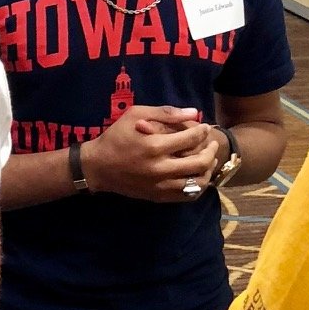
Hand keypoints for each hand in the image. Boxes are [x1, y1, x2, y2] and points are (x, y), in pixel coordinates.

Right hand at [81, 105, 221, 201]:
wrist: (97, 167)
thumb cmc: (116, 137)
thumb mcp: (135, 115)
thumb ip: (165, 112)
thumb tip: (194, 113)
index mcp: (155, 147)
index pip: (192, 139)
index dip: (203, 131)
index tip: (204, 127)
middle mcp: (160, 169)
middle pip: (200, 162)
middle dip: (211, 150)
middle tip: (211, 143)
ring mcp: (160, 186)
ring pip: (197, 183)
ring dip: (208, 170)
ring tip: (208, 160)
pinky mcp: (158, 197)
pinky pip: (187, 196)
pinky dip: (198, 186)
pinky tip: (197, 175)